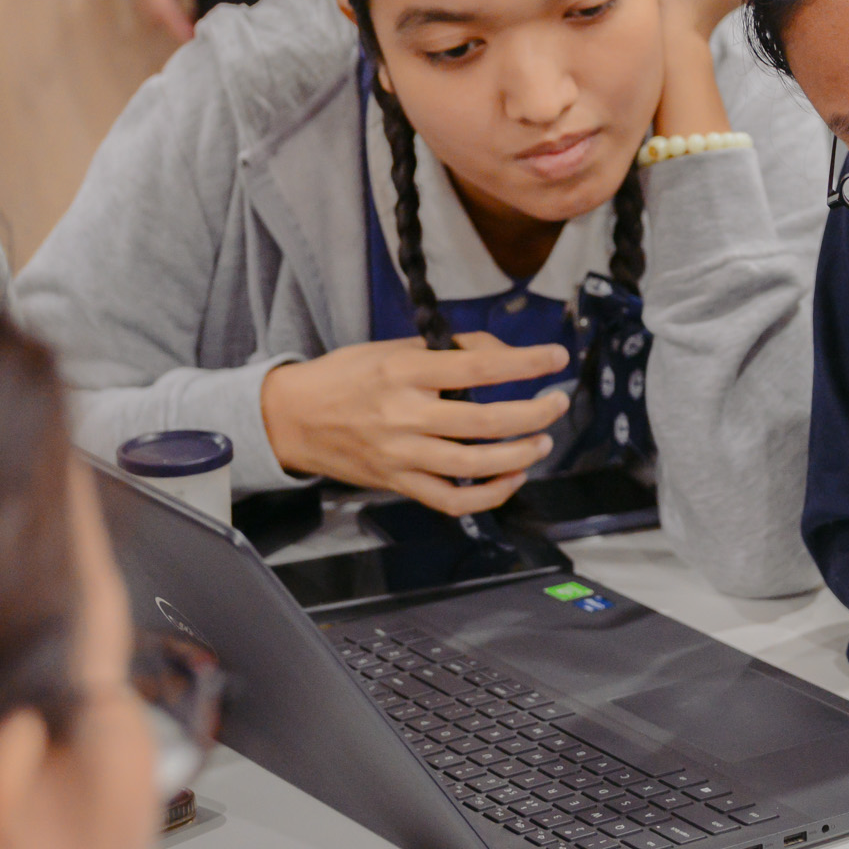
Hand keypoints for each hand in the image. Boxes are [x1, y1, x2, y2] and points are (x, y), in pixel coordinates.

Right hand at [261, 331, 569, 513]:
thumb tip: (501, 354)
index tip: (556, 357)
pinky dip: (489, 495)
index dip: (525, 362)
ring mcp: (401, 454)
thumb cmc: (346, 377)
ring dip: (519, 454)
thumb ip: (447, 351)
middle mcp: (404, 414)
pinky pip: (451, 499)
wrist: (291, 419)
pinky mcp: (397, 484)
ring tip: (541, 441)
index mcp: (404, 371)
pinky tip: (511, 478)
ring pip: (474, 463)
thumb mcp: (392, 348)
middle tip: (556, 403)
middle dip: (533, 413)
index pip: (478, 366)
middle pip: (485, 420)